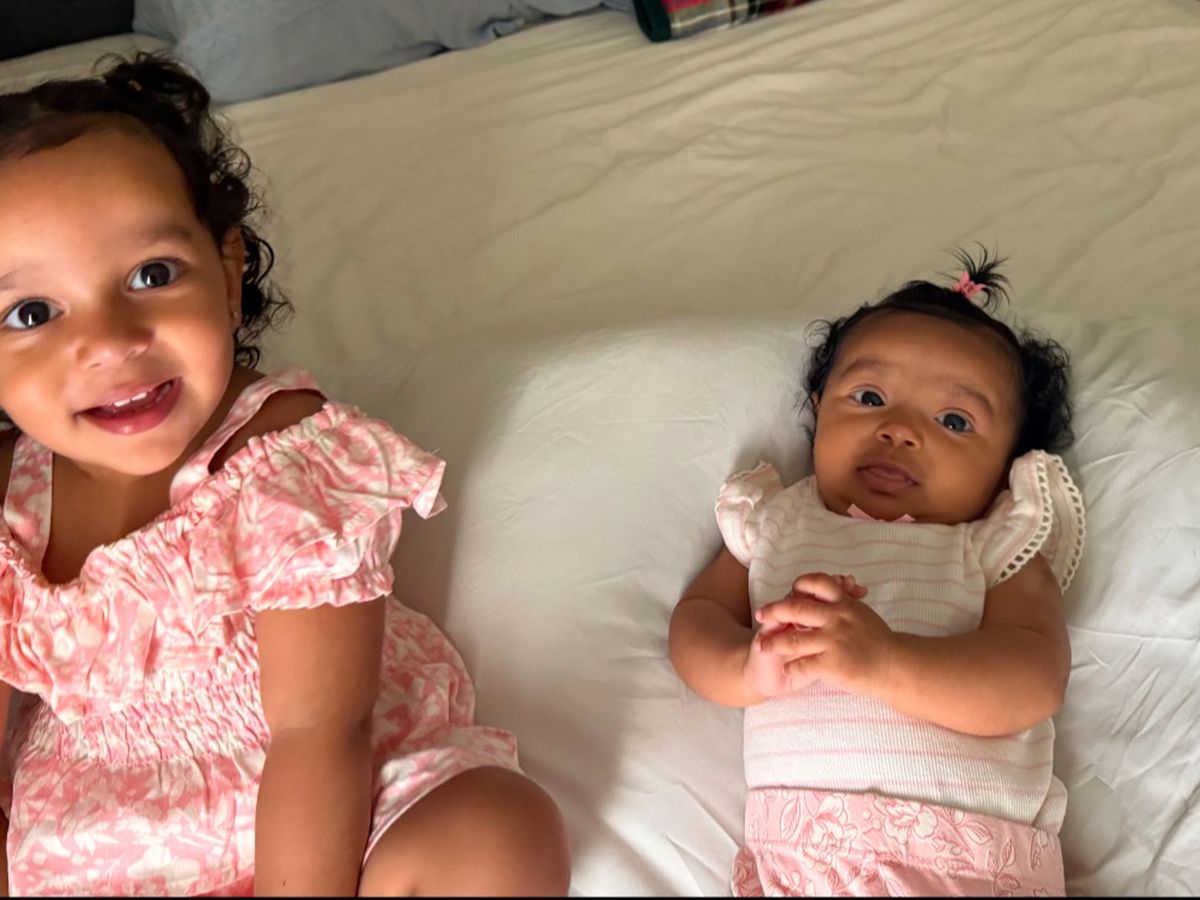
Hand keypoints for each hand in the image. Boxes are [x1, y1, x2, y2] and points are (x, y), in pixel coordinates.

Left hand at [753, 572, 894, 696]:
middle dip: (774, 611)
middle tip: (760, 615)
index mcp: (844, 604)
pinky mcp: (832, 664)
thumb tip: (835, 582)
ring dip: (774, 643)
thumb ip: (844, 600)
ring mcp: (834, 641)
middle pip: (796, 608)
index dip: (799, 585)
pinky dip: (791, 666)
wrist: (895, 667)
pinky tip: (786, 667)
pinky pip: (803, 664)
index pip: (817, 583)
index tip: (787, 591)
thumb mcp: (861, 613)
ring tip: (762, 646)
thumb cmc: (877, 640)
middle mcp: (837, 619)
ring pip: (793, 639)